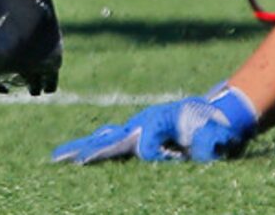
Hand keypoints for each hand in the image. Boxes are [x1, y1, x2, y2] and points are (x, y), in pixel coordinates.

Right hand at [52, 83, 257, 164]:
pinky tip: (78, 155)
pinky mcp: (138, 135)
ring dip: (82, 150)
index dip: (160, 159)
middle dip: (87, 152)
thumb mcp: (215, 136)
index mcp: (157, 121)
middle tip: (62, 161)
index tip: (177, 159)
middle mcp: (141, 123)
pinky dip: (92, 147)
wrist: (216, 112)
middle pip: (109, 140)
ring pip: (104, 139)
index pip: (145, 148)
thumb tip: (196, 152)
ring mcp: (137, 128)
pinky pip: (110, 141)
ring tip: (57, 158)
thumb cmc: (214, 125)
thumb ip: (208, 145)